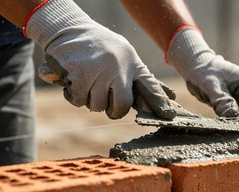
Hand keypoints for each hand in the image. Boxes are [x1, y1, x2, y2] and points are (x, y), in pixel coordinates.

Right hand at [27, 0, 174, 119]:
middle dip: (113, 109)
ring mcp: (98, 70)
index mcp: (132, 63)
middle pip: (120, 106)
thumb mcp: (125, 57)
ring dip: (89, 99)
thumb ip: (140, 80)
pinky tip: (74, 78)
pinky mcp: (77, 74)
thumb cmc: (102, 47)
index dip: (158, 102)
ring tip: (88, 79)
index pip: (149, 86)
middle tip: (105, 99)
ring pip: (96, 105)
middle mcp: (118, 67)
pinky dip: (73, 94)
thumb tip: (164, 102)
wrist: (70, 28)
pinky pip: (78, 100)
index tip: (168, 116)